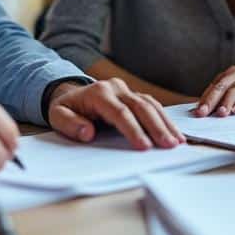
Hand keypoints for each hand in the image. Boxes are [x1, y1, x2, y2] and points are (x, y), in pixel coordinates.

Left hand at [46, 79, 184, 149]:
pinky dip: (164, 118)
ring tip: (177, 141)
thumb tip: (88, 133)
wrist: (70, 93)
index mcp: (98, 93)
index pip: (120, 112)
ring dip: (165, 123)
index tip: (145, 147)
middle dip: (156, 127)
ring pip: (150, 104)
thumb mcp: (57, 116)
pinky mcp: (134, 94)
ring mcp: (126, 90)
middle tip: (169, 145)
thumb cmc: (65, 108)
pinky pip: (152, 104)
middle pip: (141, 106)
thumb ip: (70, 124)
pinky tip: (173, 132)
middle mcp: (115, 88)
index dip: (133, 130)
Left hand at [194, 65, 234, 116]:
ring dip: (226, 102)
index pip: (214, 87)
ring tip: (220, 113)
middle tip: (202, 112)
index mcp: (228, 75)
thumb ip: (223, 97)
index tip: (196, 111)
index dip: (204, 98)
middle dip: (211, 101)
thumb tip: (204, 111)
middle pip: (221, 87)